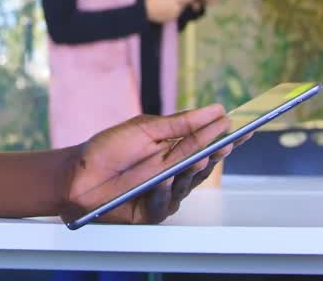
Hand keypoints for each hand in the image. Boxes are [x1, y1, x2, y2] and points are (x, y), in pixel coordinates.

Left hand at [60, 105, 230, 225]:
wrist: (77, 174)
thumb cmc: (109, 149)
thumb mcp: (146, 128)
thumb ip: (181, 124)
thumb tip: (215, 111)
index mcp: (176, 150)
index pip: (207, 143)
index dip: (227, 137)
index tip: (245, 127)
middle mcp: (175, 172)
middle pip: (204, 165)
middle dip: (215, 154)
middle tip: (225, 144)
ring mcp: (164, 193)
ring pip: (187, 185)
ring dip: (192, 173)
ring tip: (197, 160)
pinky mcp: (151, 212)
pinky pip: (163, 204)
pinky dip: (163, 192)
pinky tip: (164, 181)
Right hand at [145, 0, 193, 23]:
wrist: (146, 11)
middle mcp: (178, 7)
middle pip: (186, 3)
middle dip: (184, 0)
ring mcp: (175, 14)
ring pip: (181, 8)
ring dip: (178, 5)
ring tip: (168, 2)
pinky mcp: (172, 18)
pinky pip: (176, 13)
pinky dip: (173, 10)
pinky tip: (166, 8)